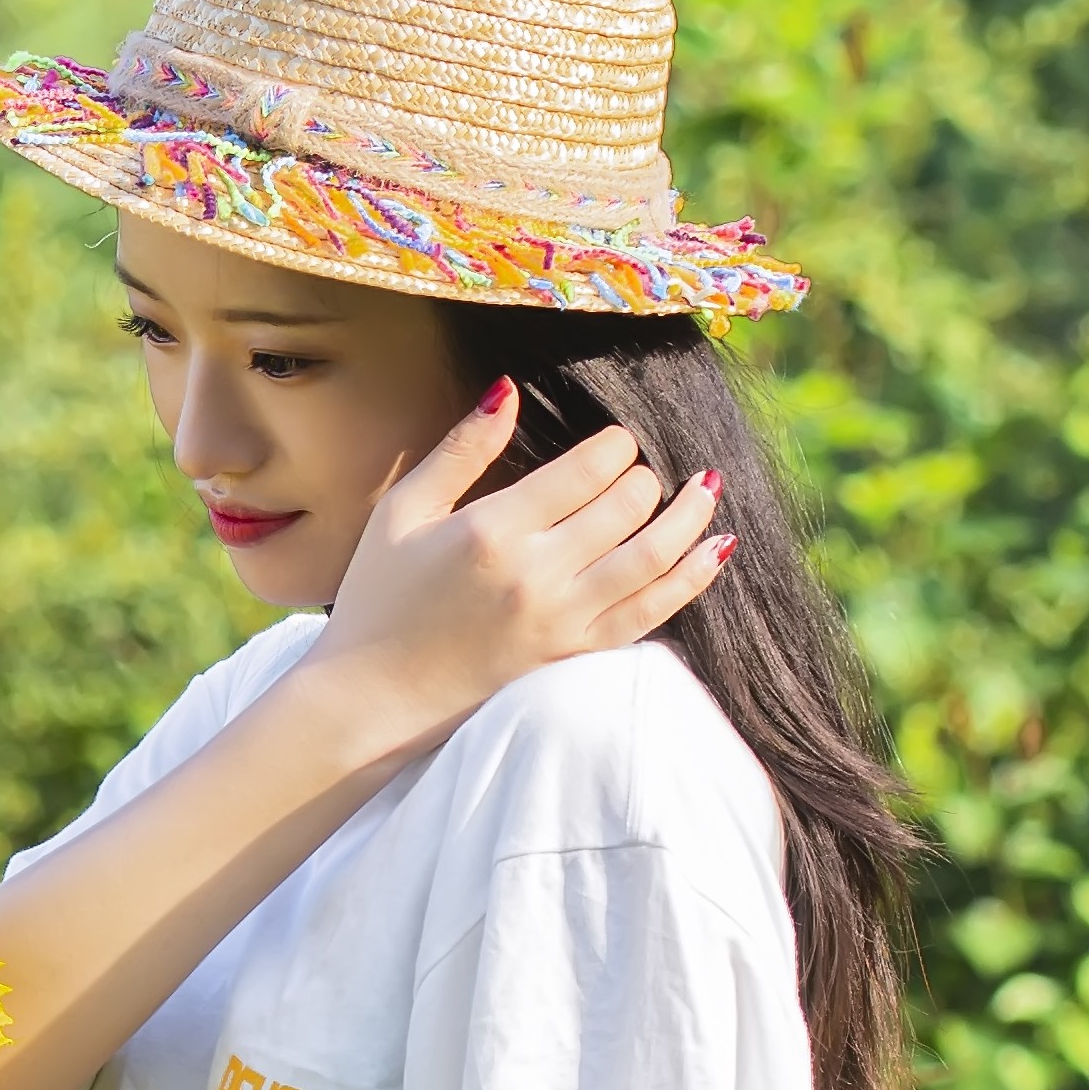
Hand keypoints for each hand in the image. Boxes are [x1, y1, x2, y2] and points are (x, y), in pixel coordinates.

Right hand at [296, 383, 729, 747]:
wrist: (373, 700)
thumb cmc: (379, 600)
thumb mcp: (403, 512)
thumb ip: (461, 450)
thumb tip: (509, 389)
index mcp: (493, 529)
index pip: (588, 470)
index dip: (616, 445)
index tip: (617, 441)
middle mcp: (537, 574)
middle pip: (628, 506)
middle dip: (646, 478)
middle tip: (642, 471)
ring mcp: (562, 621)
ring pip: (653, 557)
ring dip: (690, 517)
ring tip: (707, 489)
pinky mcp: (575, 658)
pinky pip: (651, 613)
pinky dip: (691, 579)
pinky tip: (715, 550)